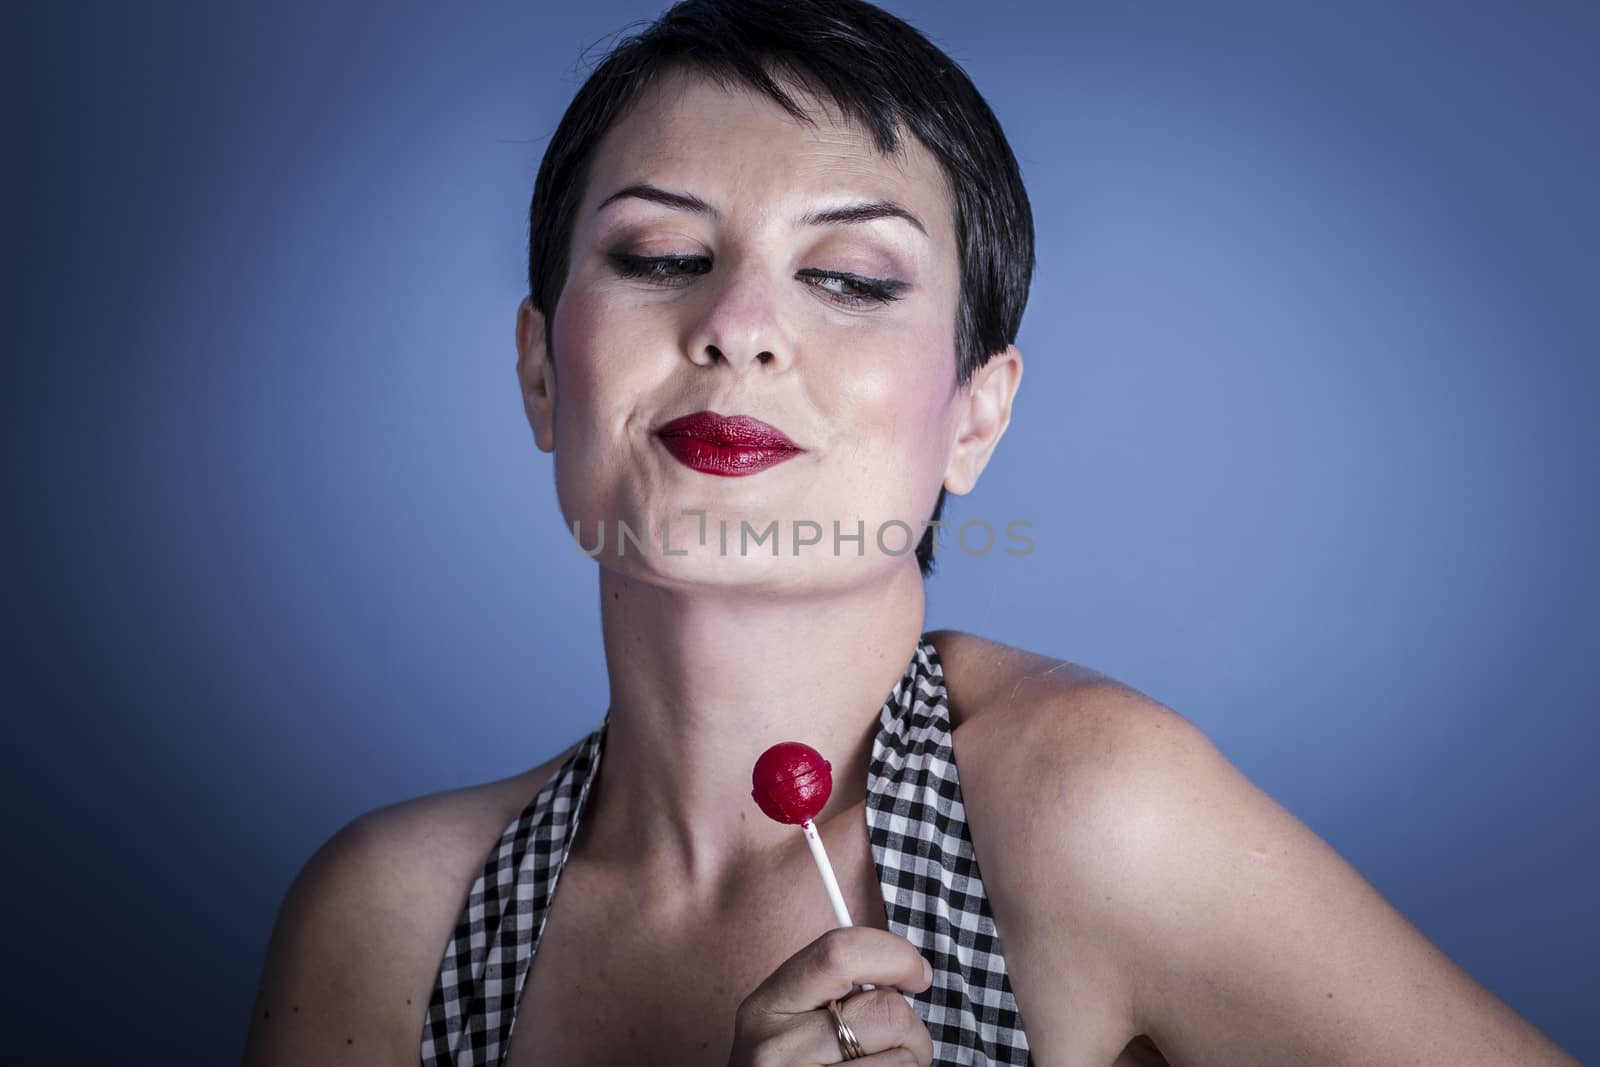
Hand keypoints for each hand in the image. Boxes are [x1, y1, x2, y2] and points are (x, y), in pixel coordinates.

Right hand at [727, 926, 935, 1065]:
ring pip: (904, 1061)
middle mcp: (776, 1049)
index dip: (893, 956)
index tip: (917, 975)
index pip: (839, 954)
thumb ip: (834, 991)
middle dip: (911, 1028)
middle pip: (887, 1012)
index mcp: (766, 1006)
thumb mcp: (791, 1022)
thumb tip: (906, 975)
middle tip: (900, 1043)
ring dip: (909, 1066)